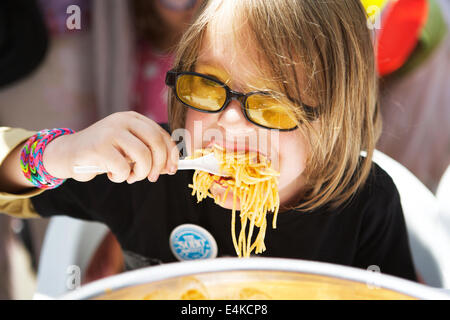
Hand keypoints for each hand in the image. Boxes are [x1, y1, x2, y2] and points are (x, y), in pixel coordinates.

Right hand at [43, 111, 178, 183]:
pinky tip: (112, 174)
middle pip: (156, 143)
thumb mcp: (127, 147)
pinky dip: (121, 177)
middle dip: (158, 165)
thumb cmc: (103, 153)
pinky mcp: (99, 147)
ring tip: (129, 177)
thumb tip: (170, 166)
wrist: (69, 154)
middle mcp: (123, 121)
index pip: (161, 134)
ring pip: (143, 156)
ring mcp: (111, 132)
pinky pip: (123, 168)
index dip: (171, 154)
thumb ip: (147, 152)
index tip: (171, 169)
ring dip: (140, 174)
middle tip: (152, 177)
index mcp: (133, 118)